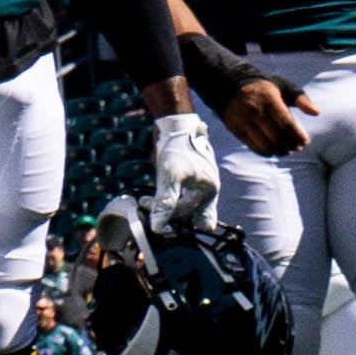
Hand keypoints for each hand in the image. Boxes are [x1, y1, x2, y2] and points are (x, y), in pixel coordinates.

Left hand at [156, 102, 236, 222]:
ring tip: (145, 201)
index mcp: (210, 192)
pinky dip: (163, 202)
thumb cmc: (177, 148)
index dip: (181, 225)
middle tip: (146, 205)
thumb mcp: (170, 174)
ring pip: (181, 210)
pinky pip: (176, 201)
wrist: (175, 127)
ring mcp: (197, 189)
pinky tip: (149, 199)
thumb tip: (159, 226)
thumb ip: (166, 200)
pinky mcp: (186, 184)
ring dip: (163, 209)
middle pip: (189, 217)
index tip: (158, 226)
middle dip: (168, 215)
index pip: (200, 222)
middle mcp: (207, 193)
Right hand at [227, 74, 312, 162]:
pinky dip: (266, 152)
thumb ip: (301, 99)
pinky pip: (254, 146)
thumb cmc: (264, 89)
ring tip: (287, 150)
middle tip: (298, 147)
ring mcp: (243, 120)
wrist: (229, 85)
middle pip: (277, 137)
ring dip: (280, 151)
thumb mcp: (283, 87)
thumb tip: (316, 112)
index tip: (305, 141)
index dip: (298, 136)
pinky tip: (274, 150)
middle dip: (291, 146)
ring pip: (266, 145)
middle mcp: (254, 110)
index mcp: (268, 99)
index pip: (287, 124)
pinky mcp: (235, 128)